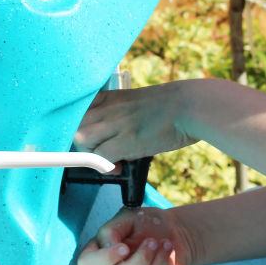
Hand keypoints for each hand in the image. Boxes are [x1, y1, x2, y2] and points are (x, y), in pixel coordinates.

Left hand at [74, 82, 197, 161]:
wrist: (191, 106)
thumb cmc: (171, 108)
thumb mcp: (136, 102)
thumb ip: (118, 116)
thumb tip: (109, 143)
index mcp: (110, 97)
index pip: (75, 110)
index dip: (76, 128)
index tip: (87, 140)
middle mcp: (109, 107)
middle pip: (74, 126)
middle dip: (82, 145)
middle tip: (99, 154)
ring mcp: (117, 122)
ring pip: (82, 139)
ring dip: (91, 154)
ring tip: (109, 160)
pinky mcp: (127, 139)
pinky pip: (100, 156)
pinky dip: (105, 166)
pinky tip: (119, 168)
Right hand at [75, 206, 191, 264]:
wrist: (170, 234)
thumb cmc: (145, 224)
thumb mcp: (127, 218)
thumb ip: (112, 231)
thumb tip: (107, 246)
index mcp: (95, 254)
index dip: (105, 259)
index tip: (125, 247)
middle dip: (140, 260)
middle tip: (153, 241)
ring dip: (158, 262)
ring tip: (166, 244)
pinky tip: (169, 256)